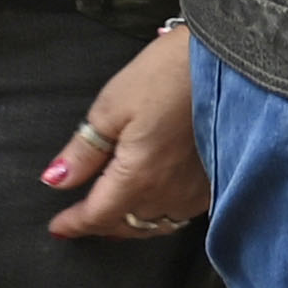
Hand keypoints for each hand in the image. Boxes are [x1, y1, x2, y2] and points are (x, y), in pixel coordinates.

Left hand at [41, 28, 209, 240]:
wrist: (231, 60)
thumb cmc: (169, 74)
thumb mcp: (113, 105)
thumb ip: (84, 150)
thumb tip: (56, 180)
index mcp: (137, 178)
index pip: (97, 216)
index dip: (74, 224)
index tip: (57, 228)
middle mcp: (168, 194)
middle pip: (127, 226)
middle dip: (100, 226)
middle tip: (80, 222)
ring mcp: (196, 192)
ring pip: (156, 225)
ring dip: (132, 225)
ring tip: (116, 217)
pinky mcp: (215, 181)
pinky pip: (182, 214)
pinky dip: (162, 214)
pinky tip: (156, 203)